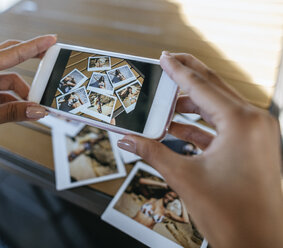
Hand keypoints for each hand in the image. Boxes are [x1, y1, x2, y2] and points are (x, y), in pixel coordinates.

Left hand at [0, 35, 56, 165]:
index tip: (52, 40)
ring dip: (23, 93)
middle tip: (51, 64)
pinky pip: (2, 95)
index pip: (11, 53)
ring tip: (37, 106)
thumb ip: (12, 113)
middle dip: (32, 62)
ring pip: (9, 82)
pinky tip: (23, 111)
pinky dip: (13, 103)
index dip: (34, 46)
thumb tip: (39, 111)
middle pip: (11, 60)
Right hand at [118, 52, 282, 246]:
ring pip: (217, 108)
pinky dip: (198, 126)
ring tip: (163, 104)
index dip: (178, 70)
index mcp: (241, 122)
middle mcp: (253, 122)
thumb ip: (151, 152)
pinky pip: (221, 127)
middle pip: (213, 89)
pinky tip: (175, 128)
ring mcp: (255, 134)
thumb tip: (127, 139)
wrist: (257, 244)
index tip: (164, 57)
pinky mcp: (251, 146)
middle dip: (187, 77)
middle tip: (167, 64)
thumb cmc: (232, 215)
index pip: (201, 86)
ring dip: (189, 105)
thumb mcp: (183, 177)